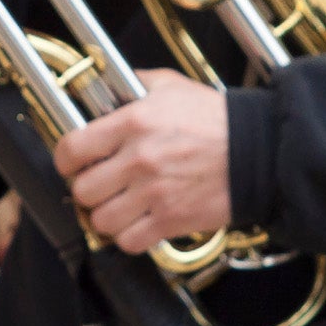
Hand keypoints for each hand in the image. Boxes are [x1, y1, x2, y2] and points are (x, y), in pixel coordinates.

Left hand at [53, 72, 231, 254]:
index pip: (72, 149)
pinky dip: (128, 236)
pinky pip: (130, 241)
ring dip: (105, 215)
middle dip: (86, 189)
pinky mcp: (173, 219)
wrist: (260, 151)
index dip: (65, 160)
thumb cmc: (217, 119)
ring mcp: (155, 193)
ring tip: (116, 205)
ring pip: (102, 220)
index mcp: (133, 123)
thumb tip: (104, 85)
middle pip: (83, 189)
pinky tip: (136, 222)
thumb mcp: (171, 86)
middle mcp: (139, 159)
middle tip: (97, 184)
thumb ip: (133, 84)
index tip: (71, 163)